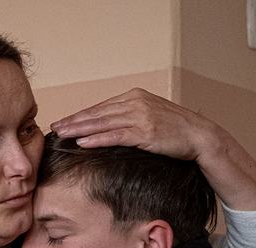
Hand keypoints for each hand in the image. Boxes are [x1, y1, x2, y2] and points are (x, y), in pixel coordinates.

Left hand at [50, 88, 221, 159]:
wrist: (200, 136)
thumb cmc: (175, 130)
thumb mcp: (150, 116)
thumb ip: (129, 117)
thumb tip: (106, 128)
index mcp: (134, 97)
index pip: (101, 107)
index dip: (80, 115)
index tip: (64, 122)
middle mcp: (135, 103)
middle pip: (97, 113)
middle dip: (74, 121)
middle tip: (55, 128)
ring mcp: (140, 116)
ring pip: (102, 123)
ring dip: (80, 130)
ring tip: (62, 135)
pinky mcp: (145, 132)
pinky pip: (115, 136)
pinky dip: (97, 139)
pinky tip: (83, 143)